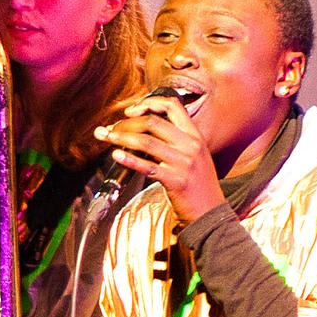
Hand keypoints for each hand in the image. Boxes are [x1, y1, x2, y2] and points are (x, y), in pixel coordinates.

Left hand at [95, 92, 221, 221]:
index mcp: (195, 135)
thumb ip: (176, 141)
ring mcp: (184, 163)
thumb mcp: (194, 156)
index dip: (149, 103)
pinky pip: (147, 167)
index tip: (131, 110)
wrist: (211, 213)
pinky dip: (129, 159)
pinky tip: (116, 155)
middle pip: (153, 122)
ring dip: (120, 137)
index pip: (172, 106)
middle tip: (109, 129)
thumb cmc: (197, 185)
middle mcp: (191, 145)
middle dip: (126, 123)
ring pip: (146, 142)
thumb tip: (143, 131)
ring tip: (105, 136)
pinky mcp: (176, 181)